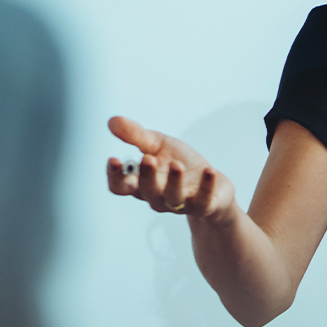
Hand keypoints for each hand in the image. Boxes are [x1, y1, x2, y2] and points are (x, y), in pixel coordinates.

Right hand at [105, 115, 237, 221]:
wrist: (214, 182)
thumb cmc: (180, 163)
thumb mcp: (158, 145)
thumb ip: (136, 135)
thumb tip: (112, 121)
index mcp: (141, 183)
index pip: (120, 186)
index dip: (115, 176)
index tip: (114, 159)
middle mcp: (157, 197)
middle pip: (146, 192)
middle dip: (147, 176)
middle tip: (148, 158)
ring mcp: (180, 203)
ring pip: (172, 198)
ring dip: (174, 182)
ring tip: (176, 165)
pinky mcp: (204, 206)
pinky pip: (203, 201)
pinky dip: (206, 187)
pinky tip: (209, 171)